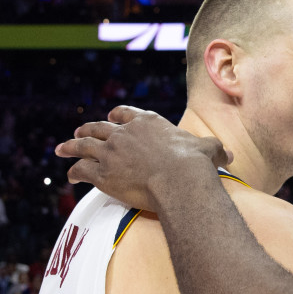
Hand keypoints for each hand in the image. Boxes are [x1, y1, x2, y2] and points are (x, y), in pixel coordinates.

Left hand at [55, 106, 231, 213]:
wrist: (179, 179)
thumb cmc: (195, 164)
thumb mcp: (209, 149)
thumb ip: (215, 149)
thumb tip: (229, 154)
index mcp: (148, 122)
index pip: (127, 114)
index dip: (118, 116)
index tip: (111, 117)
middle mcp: (125, 132)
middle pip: (99, 127)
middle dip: (87, 129)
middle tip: (78, 133)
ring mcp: (111, 151)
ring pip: (83, 145)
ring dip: (71, 147)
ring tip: (62, 149)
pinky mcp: (102, 172)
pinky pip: (81, 169)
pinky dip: (74, 172)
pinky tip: (70, 177)